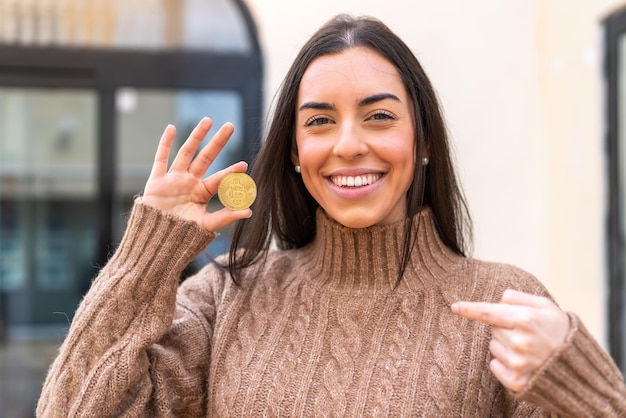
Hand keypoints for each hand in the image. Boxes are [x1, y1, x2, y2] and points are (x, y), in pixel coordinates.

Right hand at [141, 117, 251, 231]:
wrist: (156, 242)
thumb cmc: (181, 236)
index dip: (231, 172)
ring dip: (196, 136)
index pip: (219, 179)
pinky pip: (161, 158)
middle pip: (206, 157)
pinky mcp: (157, 181)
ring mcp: (173, 180)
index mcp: (202, 193)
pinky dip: (165, 143)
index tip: (245, 164)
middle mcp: (189, 183)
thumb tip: (249, 212)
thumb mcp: (206, 225)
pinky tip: (172, 128)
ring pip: (186, 152)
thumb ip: (225, 217)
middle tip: (230, 126)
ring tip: (208, 120)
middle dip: (217, 142)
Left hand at [451, 289, 569, 391]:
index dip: (470, 309)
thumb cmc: (560, 331)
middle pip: (492, 328)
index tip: (455, 307)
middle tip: (526, 332)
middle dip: (504, 327)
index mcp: (527, 319)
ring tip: (527, 348)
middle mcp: (520, 342)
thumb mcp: (546, 306)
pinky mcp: (516, 381)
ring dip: (504, 345)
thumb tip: (498, 298)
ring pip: (493, 346)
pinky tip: (522, 362)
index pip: (489, 312)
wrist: (580, 369)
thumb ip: (520, 297)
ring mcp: (518, 363)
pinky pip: (494, 365)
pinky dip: (503, 363)